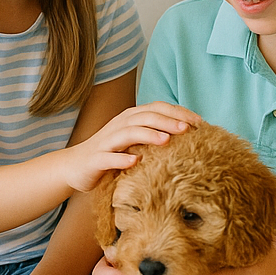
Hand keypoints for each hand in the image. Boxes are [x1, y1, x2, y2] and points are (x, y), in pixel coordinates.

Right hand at [58, 103, 199, 192]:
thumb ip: (155, 134)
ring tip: (166, 140)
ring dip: (148, 135)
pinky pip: (108, 158)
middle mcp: (119, 125)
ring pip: (128, 133)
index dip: (178, 112)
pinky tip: (135, 162)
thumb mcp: (135, 141)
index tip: (200, 123)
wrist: (75, 166)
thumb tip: (190, 135)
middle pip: (145, 117)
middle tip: (188, 129)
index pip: (157, 108)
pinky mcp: (96, 159)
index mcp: (131, 119)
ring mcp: (107, 141)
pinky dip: (121, 159)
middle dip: (167, 121)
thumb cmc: (112, 154)